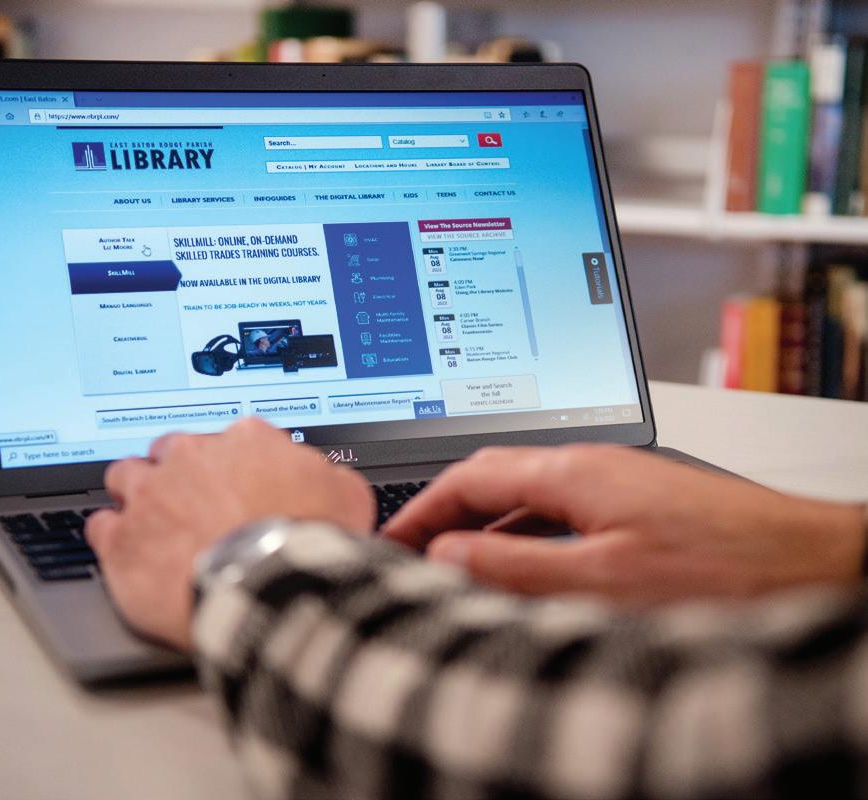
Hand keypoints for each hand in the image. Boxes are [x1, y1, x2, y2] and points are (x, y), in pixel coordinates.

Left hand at [85, 418, 374, 649]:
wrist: (273, 589)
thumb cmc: (311, 543)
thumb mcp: (348, 494)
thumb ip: (323, 473)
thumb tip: (320, 476)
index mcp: (246, 440)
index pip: (228, 439)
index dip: (231, 465)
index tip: (236, 485)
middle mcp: (191, 457)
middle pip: (171, 451)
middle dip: (178, 473)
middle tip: (194, 505)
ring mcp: (151, 496)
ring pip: (127, 477)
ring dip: (137, 495)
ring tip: (152, 523)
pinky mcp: (122, 540)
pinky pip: (101, 525)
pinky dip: (112, 537)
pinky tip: (127, 553)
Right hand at [383, 444, 865, 604]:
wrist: (812, 563)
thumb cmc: (723, 570)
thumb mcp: (602, 581)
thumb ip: (516, 566)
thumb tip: (450, 553)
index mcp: (572, 470)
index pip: (470, 475)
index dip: (422, 507)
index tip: (390, 536)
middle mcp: (590, 465)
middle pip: (494, 478)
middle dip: (446, 513)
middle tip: (411, 552)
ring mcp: (614, 483)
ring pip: (527, 498)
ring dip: (485, 529)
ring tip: (453, 567)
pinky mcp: (636, 506)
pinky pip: (559, 514)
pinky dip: (524, 539)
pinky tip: (520, 570)